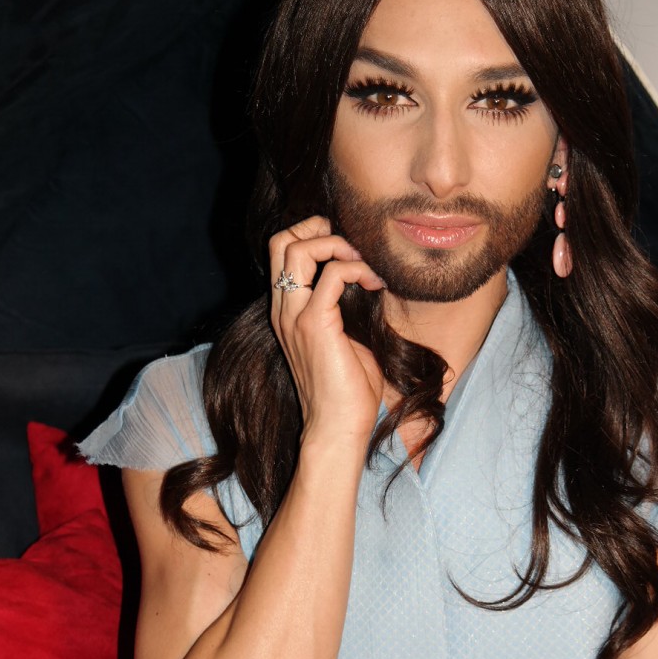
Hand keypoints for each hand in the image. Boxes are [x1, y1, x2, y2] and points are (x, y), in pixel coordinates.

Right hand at [269, 215, 386, 448]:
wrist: (335, 430)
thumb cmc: (345, 392)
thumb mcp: (345, 340)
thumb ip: (345, 308)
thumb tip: (369, 279)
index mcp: (286, 311)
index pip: (282, 251)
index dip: (313, 236)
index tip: (348, 250)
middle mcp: (284, 309)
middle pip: (281, 240)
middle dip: (319, 228)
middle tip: (352, 245)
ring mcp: (295, 316)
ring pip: (298, 248)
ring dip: (337, 244)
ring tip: (364, 262)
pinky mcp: (316, 325)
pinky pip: (333, 274)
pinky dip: (358, 268)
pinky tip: (376, 284)